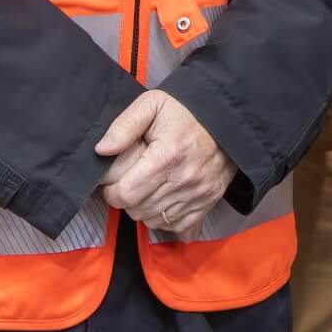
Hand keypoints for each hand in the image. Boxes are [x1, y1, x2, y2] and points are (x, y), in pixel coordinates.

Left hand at [95, 90, 234, 236]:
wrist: (229, 121)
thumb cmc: (187, 113)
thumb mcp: (153, 105)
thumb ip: (124, 125)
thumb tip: (102, 150)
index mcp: (167, 156)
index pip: (125, 194)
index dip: (112, 190)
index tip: (115, 180)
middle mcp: (184, 180)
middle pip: (137, 210)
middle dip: (127, 200)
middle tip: (132, 181)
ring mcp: (198, 194)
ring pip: (154, 221)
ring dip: (145, 209)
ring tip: (149, 188)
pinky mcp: (208, 203)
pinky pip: (178, 227)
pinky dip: (167, 219)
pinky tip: (165, 200)